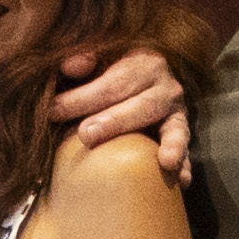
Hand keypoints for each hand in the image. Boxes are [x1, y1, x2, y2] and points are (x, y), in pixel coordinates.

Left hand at [54, 45, 192, 185]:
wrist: (144, 80)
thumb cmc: (110, 71)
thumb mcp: (98, 58)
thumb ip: (83, 59)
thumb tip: (67, 65)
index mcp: (144, 61)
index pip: (113, 83)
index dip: (83, 97)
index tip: (53, 110)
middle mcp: (166, 85)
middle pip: (141, 106)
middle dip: (114, 121)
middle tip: (87, 135)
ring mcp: (177, 112)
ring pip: (172, 128)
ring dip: (170, 145)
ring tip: (165, 161)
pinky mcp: (181, 134)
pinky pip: (185, 150)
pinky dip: (184, 165)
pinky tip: (182, 180)